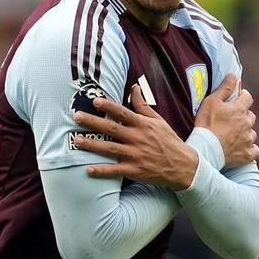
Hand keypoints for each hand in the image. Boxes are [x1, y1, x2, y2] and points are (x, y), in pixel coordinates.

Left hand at [73, 85, 197, 189]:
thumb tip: (134, 87)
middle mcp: (137, 138)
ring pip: (109, 148)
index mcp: (142, 125)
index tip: (95, 101)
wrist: (183, 166)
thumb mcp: (158, 120)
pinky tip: (88, 170)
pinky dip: (102, 171)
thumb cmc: (168, 140)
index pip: (122, 113)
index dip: (108, 106)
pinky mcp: (134, 170)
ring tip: (76, 140)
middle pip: (111, 128)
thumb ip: (142, 105)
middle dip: (93, 122)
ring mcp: (135, 155)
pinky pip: (115, 171)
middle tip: (76, 117)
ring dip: (92, 144)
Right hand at [194, 74, 258, 166]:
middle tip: (231, 119)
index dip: (243, 97)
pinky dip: (249, 149)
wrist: (205, 149)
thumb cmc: (206, 124)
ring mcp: (248, 139)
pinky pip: (254, 150)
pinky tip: (241, 148)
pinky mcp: (247, 154)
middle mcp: (247, 123)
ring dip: (245, 132)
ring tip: (233, 135)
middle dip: (244, 115)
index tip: (238, 98)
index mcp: (239, 109)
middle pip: (251, 116)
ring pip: (252, 133)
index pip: (248, 98)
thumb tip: (234, 76)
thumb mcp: (211, 101)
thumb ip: (225, 88)